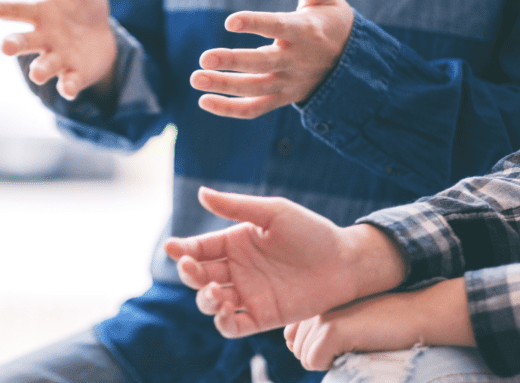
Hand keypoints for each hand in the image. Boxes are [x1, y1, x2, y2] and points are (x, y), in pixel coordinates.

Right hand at [0, 0, 116, 100]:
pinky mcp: (74, 74)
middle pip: (24, 42)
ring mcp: (58, 58)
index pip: (16, 11)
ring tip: (37, 75)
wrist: (102, 32)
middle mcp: (44, 38)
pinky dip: (67, 87)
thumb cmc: (81, 4)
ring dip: (40, 71)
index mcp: (40, 14)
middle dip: (14, 45)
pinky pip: (68, 83)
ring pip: (44, 66)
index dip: (0, 9)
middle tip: (5, 48)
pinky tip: (68, 90)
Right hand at [164, 187, 405, 337]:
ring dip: (204, 299)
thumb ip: (237, 206)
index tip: (173, 248)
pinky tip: (225, 313)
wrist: (346, 262)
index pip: (199, 248)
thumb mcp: (274, 212)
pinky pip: (233, 326)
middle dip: (189, 274)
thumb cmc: (312, 232)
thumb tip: (201, 193)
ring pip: (210, 302)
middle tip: (191, 268)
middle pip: (199, 276)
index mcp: (235, 243)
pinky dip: (223, 324)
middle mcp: (236, 270)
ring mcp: (247, 295)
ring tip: (215, 292)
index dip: (182, 250)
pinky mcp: (261, 317)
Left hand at [191, 0, 353, 118]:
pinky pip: (254, 108)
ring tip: (195, 78)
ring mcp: (288, 82)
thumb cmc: (332, 23)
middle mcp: (296, 60)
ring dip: (223, 86)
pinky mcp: (282, 98)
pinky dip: (229, 109)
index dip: (254, 24)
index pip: (278, 26)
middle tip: (204, 57)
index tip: (229, 21)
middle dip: (232, 61)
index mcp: (305, 32)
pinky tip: (204, 101)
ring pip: (254, 89)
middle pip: (261, 64)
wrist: (353, 63)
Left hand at [284, 278, 474, 370]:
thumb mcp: (347, 322)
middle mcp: (314, 306)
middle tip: (352, 346)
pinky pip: (314, 361)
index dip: (312, 349)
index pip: (290, 337)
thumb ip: (319, 330)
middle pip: (298, 350)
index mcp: (316, 303)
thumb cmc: (385, 323)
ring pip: (305, 358)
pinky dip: (331, 365)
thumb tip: (293, 348)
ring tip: (355, 347)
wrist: (417, 315)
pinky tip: (354, 351)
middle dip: (322, 357)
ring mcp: (321, 317)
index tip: (339, 344)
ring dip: (328, 361)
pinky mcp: (332, 329)